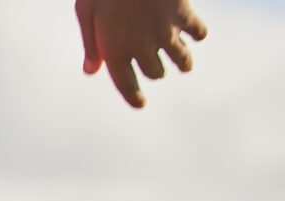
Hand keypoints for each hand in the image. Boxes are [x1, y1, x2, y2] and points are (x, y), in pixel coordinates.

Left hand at [77, 0, 205, 107]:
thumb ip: (91, 43)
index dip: (133, 97)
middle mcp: (141, 47)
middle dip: (156, 72)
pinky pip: (198, 32)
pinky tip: (197, 34)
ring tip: (184, 64)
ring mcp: (165, 32)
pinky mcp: (183, 14)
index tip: (141, 104)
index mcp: (115, 50)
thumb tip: (92, 72)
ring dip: (184, 63)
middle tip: (157, 70)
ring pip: (181, 59)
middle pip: (155, 72)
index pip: (126, 84)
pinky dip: (199, 34)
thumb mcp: (86, 12)